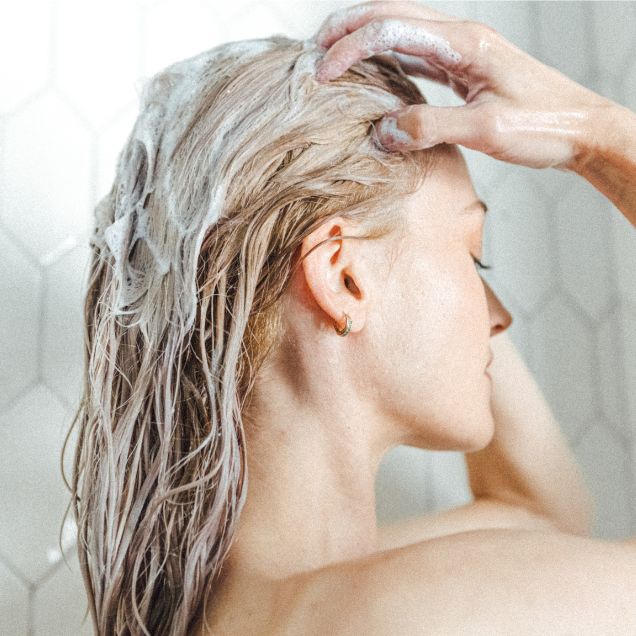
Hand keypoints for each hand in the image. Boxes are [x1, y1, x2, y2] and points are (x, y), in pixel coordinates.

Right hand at [313, 1, 613, 171]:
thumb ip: (430, 128)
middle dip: (349, 28)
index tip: (322, 74)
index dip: (351, 49)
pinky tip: (374, 79)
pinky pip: (417, 59)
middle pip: (392, 17)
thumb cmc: (544, 126)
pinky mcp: (465, 72)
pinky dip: (388, 64)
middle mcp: (461, 39)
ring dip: (366, 42)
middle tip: (314, 51)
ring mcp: (463, 53)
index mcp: (464, 43)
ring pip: (403, 35)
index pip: (392, 31)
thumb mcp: (485, 130)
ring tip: (334, 60)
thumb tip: (381, 132)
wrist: (582, 130)